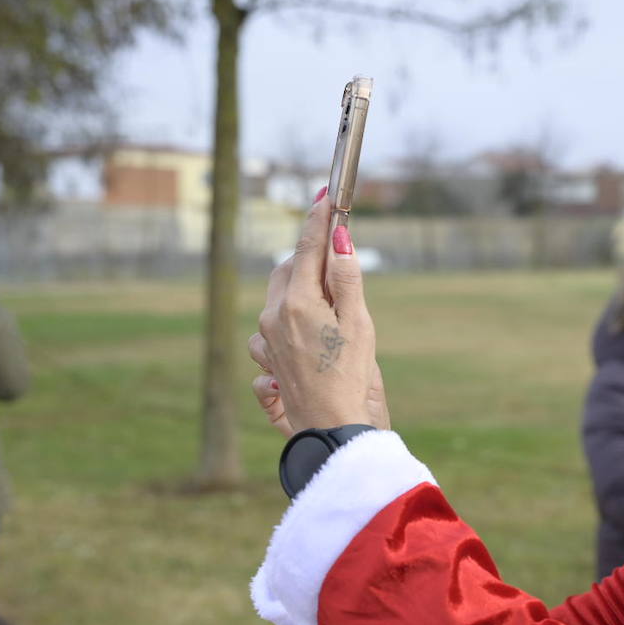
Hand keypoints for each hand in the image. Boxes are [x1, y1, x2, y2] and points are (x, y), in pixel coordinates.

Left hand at [250, 194, 389, 434]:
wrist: (330, 428)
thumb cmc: (350, 377)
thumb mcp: (358, 324)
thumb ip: (346, 279)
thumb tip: (339, 238)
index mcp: (296, 302)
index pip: (306, 247)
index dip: (318, 219)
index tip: (325, 196)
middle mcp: (272, 316)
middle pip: (288, 269)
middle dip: (309, 260)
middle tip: (336, 260)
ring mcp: (265, 339)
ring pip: (278, 298)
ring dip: (299, 293)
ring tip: (329, 311)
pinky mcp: (266, 359)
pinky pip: (272, 328)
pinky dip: (288, 323)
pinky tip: (308, 339)